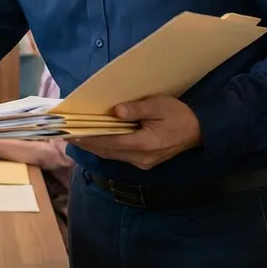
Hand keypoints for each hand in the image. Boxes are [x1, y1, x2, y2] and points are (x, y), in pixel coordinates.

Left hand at [71, 96, 201, 170]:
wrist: (199, 130)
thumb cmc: (179, 114)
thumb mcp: (159, 105)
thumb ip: (137, 109)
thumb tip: (116, 112)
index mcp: (146, 143)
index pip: (111, 142)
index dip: (91, 138)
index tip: (73, 133)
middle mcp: (141, 157)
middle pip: (108, 152)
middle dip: (87, 144)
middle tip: (67, 135)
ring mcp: (142, 162)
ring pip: (112, 156)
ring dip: (94, 147)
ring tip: (76, 138)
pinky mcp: (143, 161)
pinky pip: (119, 156)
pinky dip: (105, 148)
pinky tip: (96, 141)